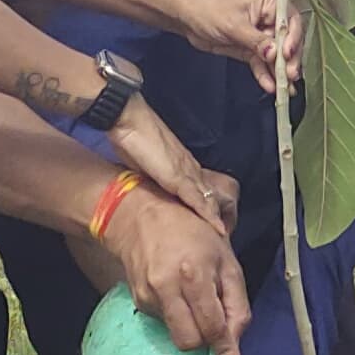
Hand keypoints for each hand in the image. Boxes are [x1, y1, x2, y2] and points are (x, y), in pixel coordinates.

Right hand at [99, 186, 249, 354]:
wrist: (141, 216)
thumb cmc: (192, 234)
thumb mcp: (226, 262)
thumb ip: (236, 304)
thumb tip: (236, 346)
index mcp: (195, 274)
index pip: (212, 326)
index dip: (225, 351)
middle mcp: (167, 287)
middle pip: (190, 341)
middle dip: (206, 341)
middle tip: (214, 322)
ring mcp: (149, 296)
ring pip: (176, 337)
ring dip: (192, 329)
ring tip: (194, 300)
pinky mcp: (138, 301)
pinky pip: (164, 324)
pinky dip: (177, 317)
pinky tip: (177, 293)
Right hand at [107, 101, 234, 230]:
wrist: (130, 121)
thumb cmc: (132, 137)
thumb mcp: (141, 162)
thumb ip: (149, 173)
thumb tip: (146, 183)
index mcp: (180, 163)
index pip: (198, 186)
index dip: (205, 203)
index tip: (211, 219)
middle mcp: (188, 167)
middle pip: (208, 193)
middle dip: (216, 211)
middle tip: (224, 230)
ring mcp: (187, 172)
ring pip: (208, 198)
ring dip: (216, 216)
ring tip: (224, 233)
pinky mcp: (180, 178)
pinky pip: (198, 200)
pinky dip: (208, 215)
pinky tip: (217, 228)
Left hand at [185, 0, 283, 91]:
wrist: (188, 18)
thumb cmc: (209, 10)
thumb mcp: (234, 25)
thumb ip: (256, 40)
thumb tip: (275, 53)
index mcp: (270, 4)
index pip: (290, 21)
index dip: (293, 38)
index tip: (286, 53)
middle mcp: (270, 19)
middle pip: (288, 41)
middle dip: (290, 60)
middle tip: (290, 75)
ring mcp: (262, 36)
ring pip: (277, 57)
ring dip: (280, 72)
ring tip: (284, 88)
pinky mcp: (252, 50)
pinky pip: (263, 64)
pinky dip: (266, 75)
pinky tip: (270, 86)